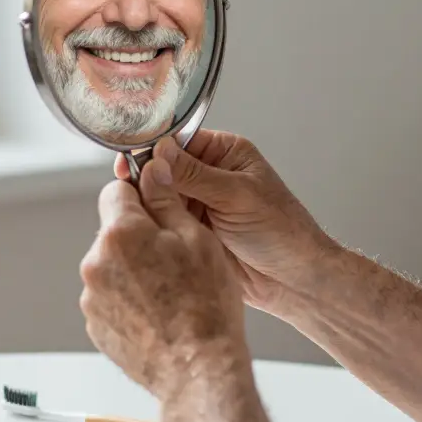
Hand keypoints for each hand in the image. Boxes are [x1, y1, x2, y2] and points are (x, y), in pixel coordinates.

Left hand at [81, 157, 248, 401]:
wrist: (199, 370)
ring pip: (113, 266)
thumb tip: (152, 170)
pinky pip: (112, 298)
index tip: (160, 207)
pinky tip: (160, 313)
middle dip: (140, 236)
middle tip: (178, 257)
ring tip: (172, 292)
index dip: (142, 195)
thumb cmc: (206, 306)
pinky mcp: (96, 326)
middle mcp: (96, 263)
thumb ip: (167, 200)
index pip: (117, 190)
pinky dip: (131, 300)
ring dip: (135, 270)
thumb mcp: (197, 238)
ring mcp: (92, 298)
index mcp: (120, 234)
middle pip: (114, 231)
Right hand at [115, 131, 337, 314]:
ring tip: (137, 214)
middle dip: (146, 180)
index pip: (178, 142)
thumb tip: (158, 152)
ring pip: (157, 198)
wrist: (293, 279)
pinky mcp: (191, 232)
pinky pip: (162, 223)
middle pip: (162, 169)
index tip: (130, 162)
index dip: (152, 151)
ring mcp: (198, 205)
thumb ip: (195, 175)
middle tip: (128, 192)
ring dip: (147, 205)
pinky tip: (145, 231)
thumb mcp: (237, 196)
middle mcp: (208, 176)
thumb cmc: (282, 231)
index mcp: (224, 153)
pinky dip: (152, 226)